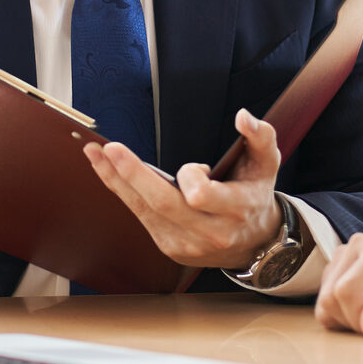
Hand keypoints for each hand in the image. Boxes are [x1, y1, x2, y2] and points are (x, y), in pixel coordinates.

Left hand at [84, 108, 284, 269]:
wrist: (254, 244)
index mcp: (235, 210)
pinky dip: (124, 193)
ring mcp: (186, 243)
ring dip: (117, 180)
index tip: (198, 168)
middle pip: (162, 204)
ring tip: (95, 154)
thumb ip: (260, 136)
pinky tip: (108, 172)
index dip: (191, 176)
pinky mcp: (169, 247)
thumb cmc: (255, 195)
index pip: (201, 196)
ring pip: (145, 210)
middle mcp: (209, 233)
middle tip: (110, 149)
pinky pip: (142, 216)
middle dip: (133, 175)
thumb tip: (243, 116)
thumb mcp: (266, 164)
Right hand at [315, 234, 362, 336]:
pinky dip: (346, 315)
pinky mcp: (340, 268)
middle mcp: (359, 246)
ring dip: (350, 319)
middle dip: (356, 321)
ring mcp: (347, 255)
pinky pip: (327, 303)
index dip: (360, 320)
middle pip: (330, 298)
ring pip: (325, 302)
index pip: (345, 293)